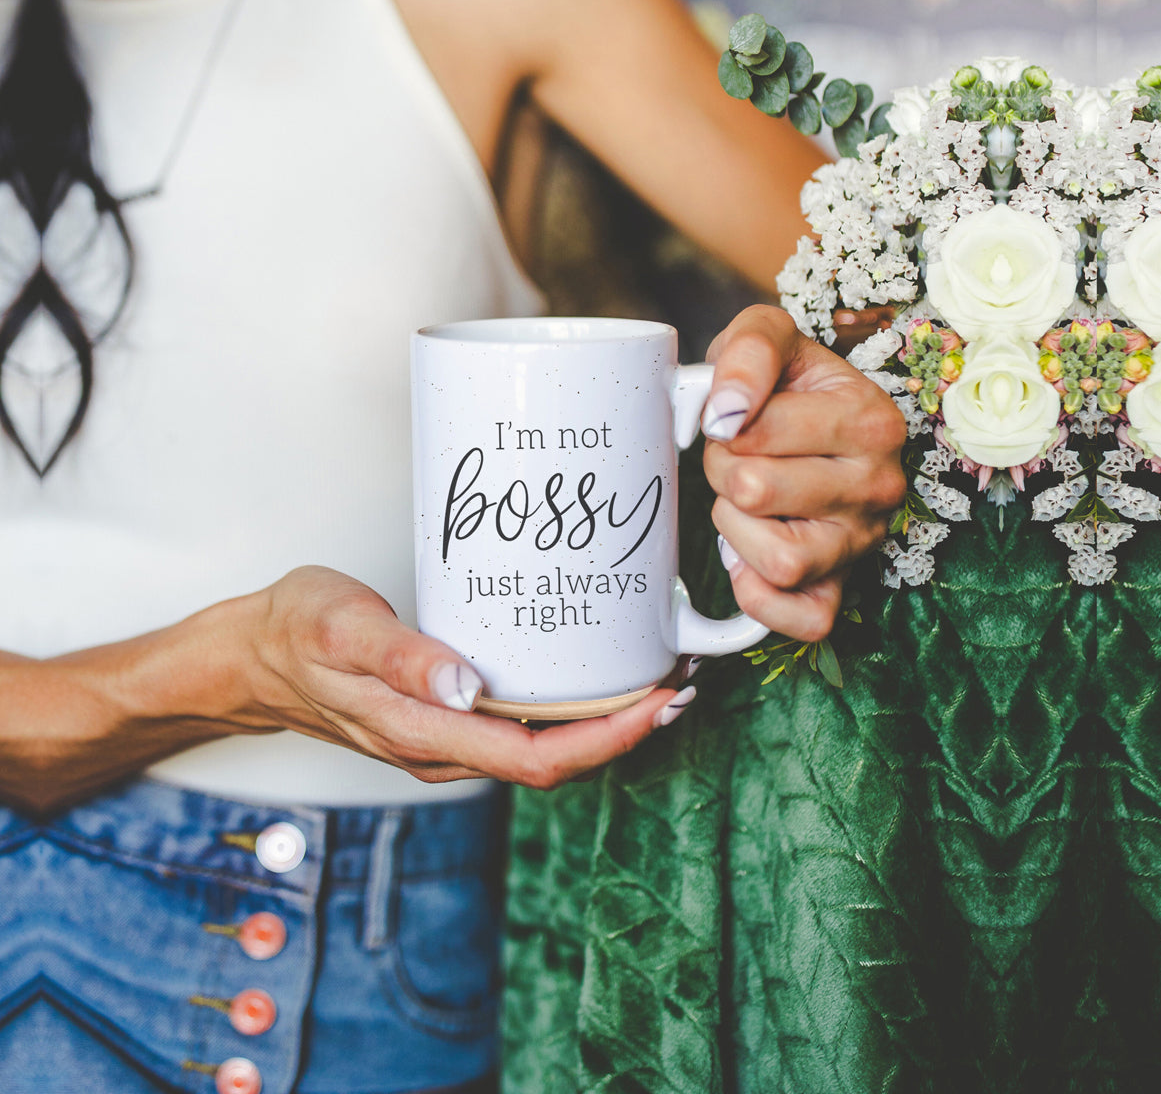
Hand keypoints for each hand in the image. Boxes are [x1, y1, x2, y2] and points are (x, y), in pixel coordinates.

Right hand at [234, 567, 686, 789]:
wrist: (250, 657)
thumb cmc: (293, 632)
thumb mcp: (339, 627)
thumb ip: (401, 657)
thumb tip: (464, 688)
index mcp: (422, 734)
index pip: (535, 759)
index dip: (608, 738)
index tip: (660, 700)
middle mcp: (440, 751)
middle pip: (551, 763)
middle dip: (623, 732)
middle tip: (679, 681)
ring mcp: (441, 742)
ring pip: (537, 751)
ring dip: (600, 724)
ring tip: (650, 677)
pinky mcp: (440, 723)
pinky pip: (515, 732)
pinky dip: (563, 713)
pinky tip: (583, 677)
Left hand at [700, 306, 906, 640]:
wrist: (810, 423)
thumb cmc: (787, 384)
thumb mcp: (770, 336)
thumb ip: (748, 350)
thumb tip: (725, 412)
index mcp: (871, 421)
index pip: (753, 432)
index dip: (723, 424)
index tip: (738, 419)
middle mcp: (880, 487)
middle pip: (754, 493)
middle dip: (723, 472)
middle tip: (738, 460)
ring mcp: (863, 544)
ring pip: (777, 561)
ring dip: (736, 531)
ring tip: (748, 504)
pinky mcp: (840, 591)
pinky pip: (800, 620)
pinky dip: (759, 597)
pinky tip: (749, 558)